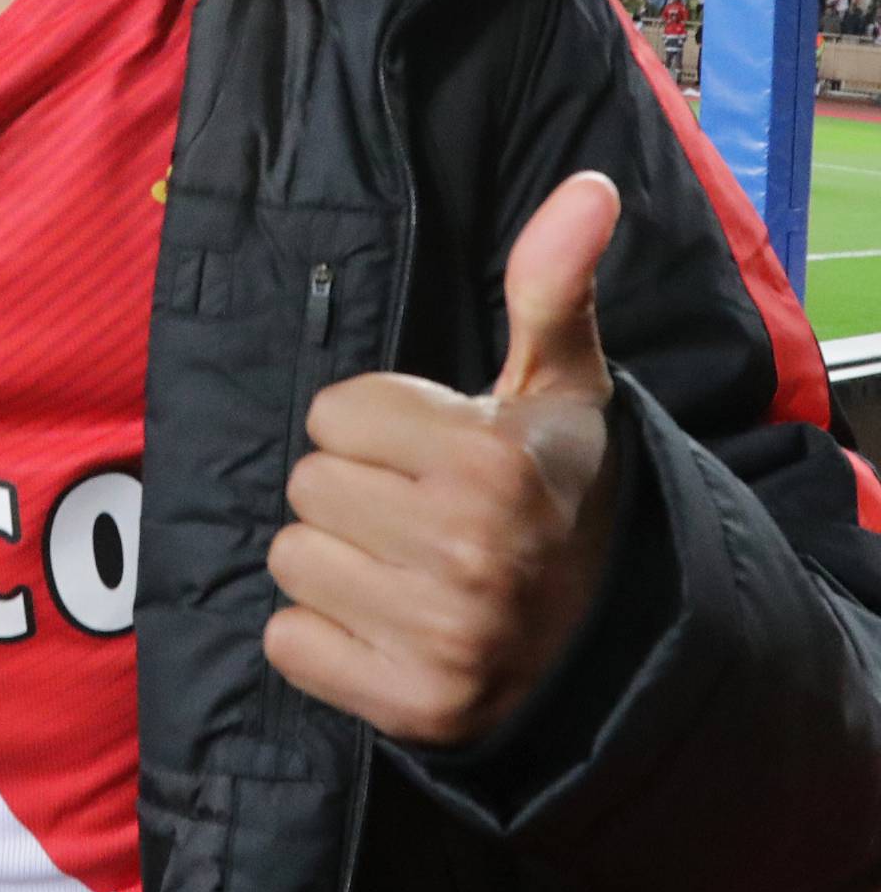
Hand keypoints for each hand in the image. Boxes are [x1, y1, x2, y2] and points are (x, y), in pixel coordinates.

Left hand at [263, 172, 622, 748]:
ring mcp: (441, 638)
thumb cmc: (553, 486)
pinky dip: (321, 638)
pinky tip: (384, 626)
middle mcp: (470, 551)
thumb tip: (589, 185)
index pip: (331, 414)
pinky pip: (290, 643)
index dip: (371, 426)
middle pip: (306, 486)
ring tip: (401, 568)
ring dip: (332, 563)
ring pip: (291, 563)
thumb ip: (551, 283)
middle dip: (351, 492)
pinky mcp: (411, 707)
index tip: (428, 450)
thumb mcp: (557, 384)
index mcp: (493, 461)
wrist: (601, 634)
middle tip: (415, 513)